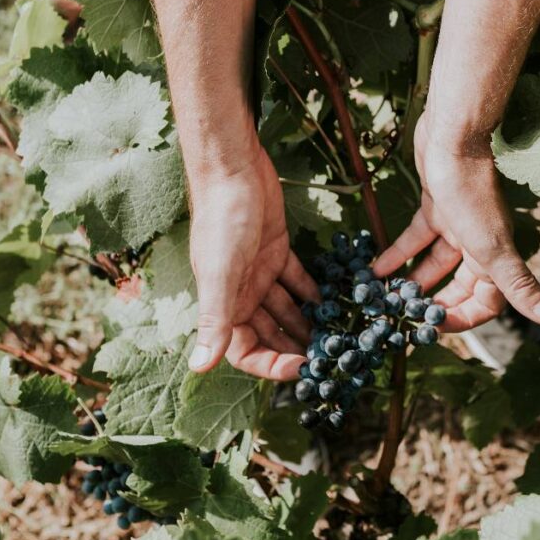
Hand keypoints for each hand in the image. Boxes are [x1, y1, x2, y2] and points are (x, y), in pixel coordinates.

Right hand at [185, 139, 317, 378]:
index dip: (271, 365)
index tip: (304, 369)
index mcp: (222, 306)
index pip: (245, 352)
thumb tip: (199, 368)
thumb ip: (213, 321)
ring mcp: (259, 274)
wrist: (233, 170)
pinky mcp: (277, 253)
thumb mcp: (219, 274)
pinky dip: (317, 292)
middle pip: (270, 334)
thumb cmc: (222, 220)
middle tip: (331, 360)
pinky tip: (341, 302)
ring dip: (310, 324)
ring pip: (288, 310)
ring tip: (341, 336)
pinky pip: (299, 282)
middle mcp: (240, 295)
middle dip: (297, 349)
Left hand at [372, 115, 539, 330]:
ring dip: (412, 282)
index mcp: (495, 258)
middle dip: (433, 304)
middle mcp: (478, 245)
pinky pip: (416, 240)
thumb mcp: (493, 248)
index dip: (462, 320)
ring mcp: (456, 226)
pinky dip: (396, 255)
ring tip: (386, 298)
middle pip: (457, 287)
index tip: (430, 330)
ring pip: (434, 265)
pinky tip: (375, 270)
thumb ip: (519, 285)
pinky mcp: (436, 207)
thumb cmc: (473, 193)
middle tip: (404, 318)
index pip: (485, 303)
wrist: (455, 138)